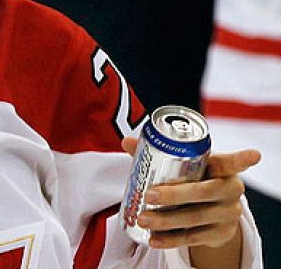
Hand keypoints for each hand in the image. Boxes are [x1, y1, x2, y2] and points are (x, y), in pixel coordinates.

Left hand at [122, 137, 259, 262]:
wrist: (210, 214)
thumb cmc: (193, 181)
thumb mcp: (183, 168)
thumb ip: (157, 153)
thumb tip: (127, 141)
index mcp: (221, 169)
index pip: (232, 162)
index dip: (242, 159)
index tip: (253, 154)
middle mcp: (230, 190)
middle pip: (204, 192)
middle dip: (175, 195)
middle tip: (149, 195)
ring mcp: (228, 214)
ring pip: (195, 218)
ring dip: (167, 220)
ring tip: (143, 218)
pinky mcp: (220, 234)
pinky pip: (193, 238)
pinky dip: (171, 239)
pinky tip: (153, 239)